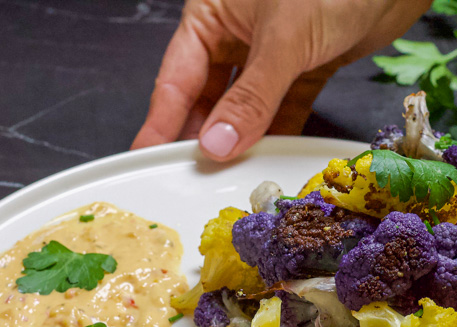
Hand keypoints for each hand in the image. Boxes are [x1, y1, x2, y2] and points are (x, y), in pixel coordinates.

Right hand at [131, 0, 430, 160]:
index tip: (148, 160)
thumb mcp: (284, 38)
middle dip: (203, 137)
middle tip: (190, 179)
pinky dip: (279, 131)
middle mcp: (237, 31)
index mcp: (212, 13)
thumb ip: (251, 97)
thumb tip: (217, 145)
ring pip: (247, 106)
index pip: (175, 77)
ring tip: (229, 178)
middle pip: (208, 97)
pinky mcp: (308, 63)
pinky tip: (269, 158)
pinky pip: (285, 106)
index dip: (162, 122)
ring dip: (242, 140)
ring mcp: (273, 50)